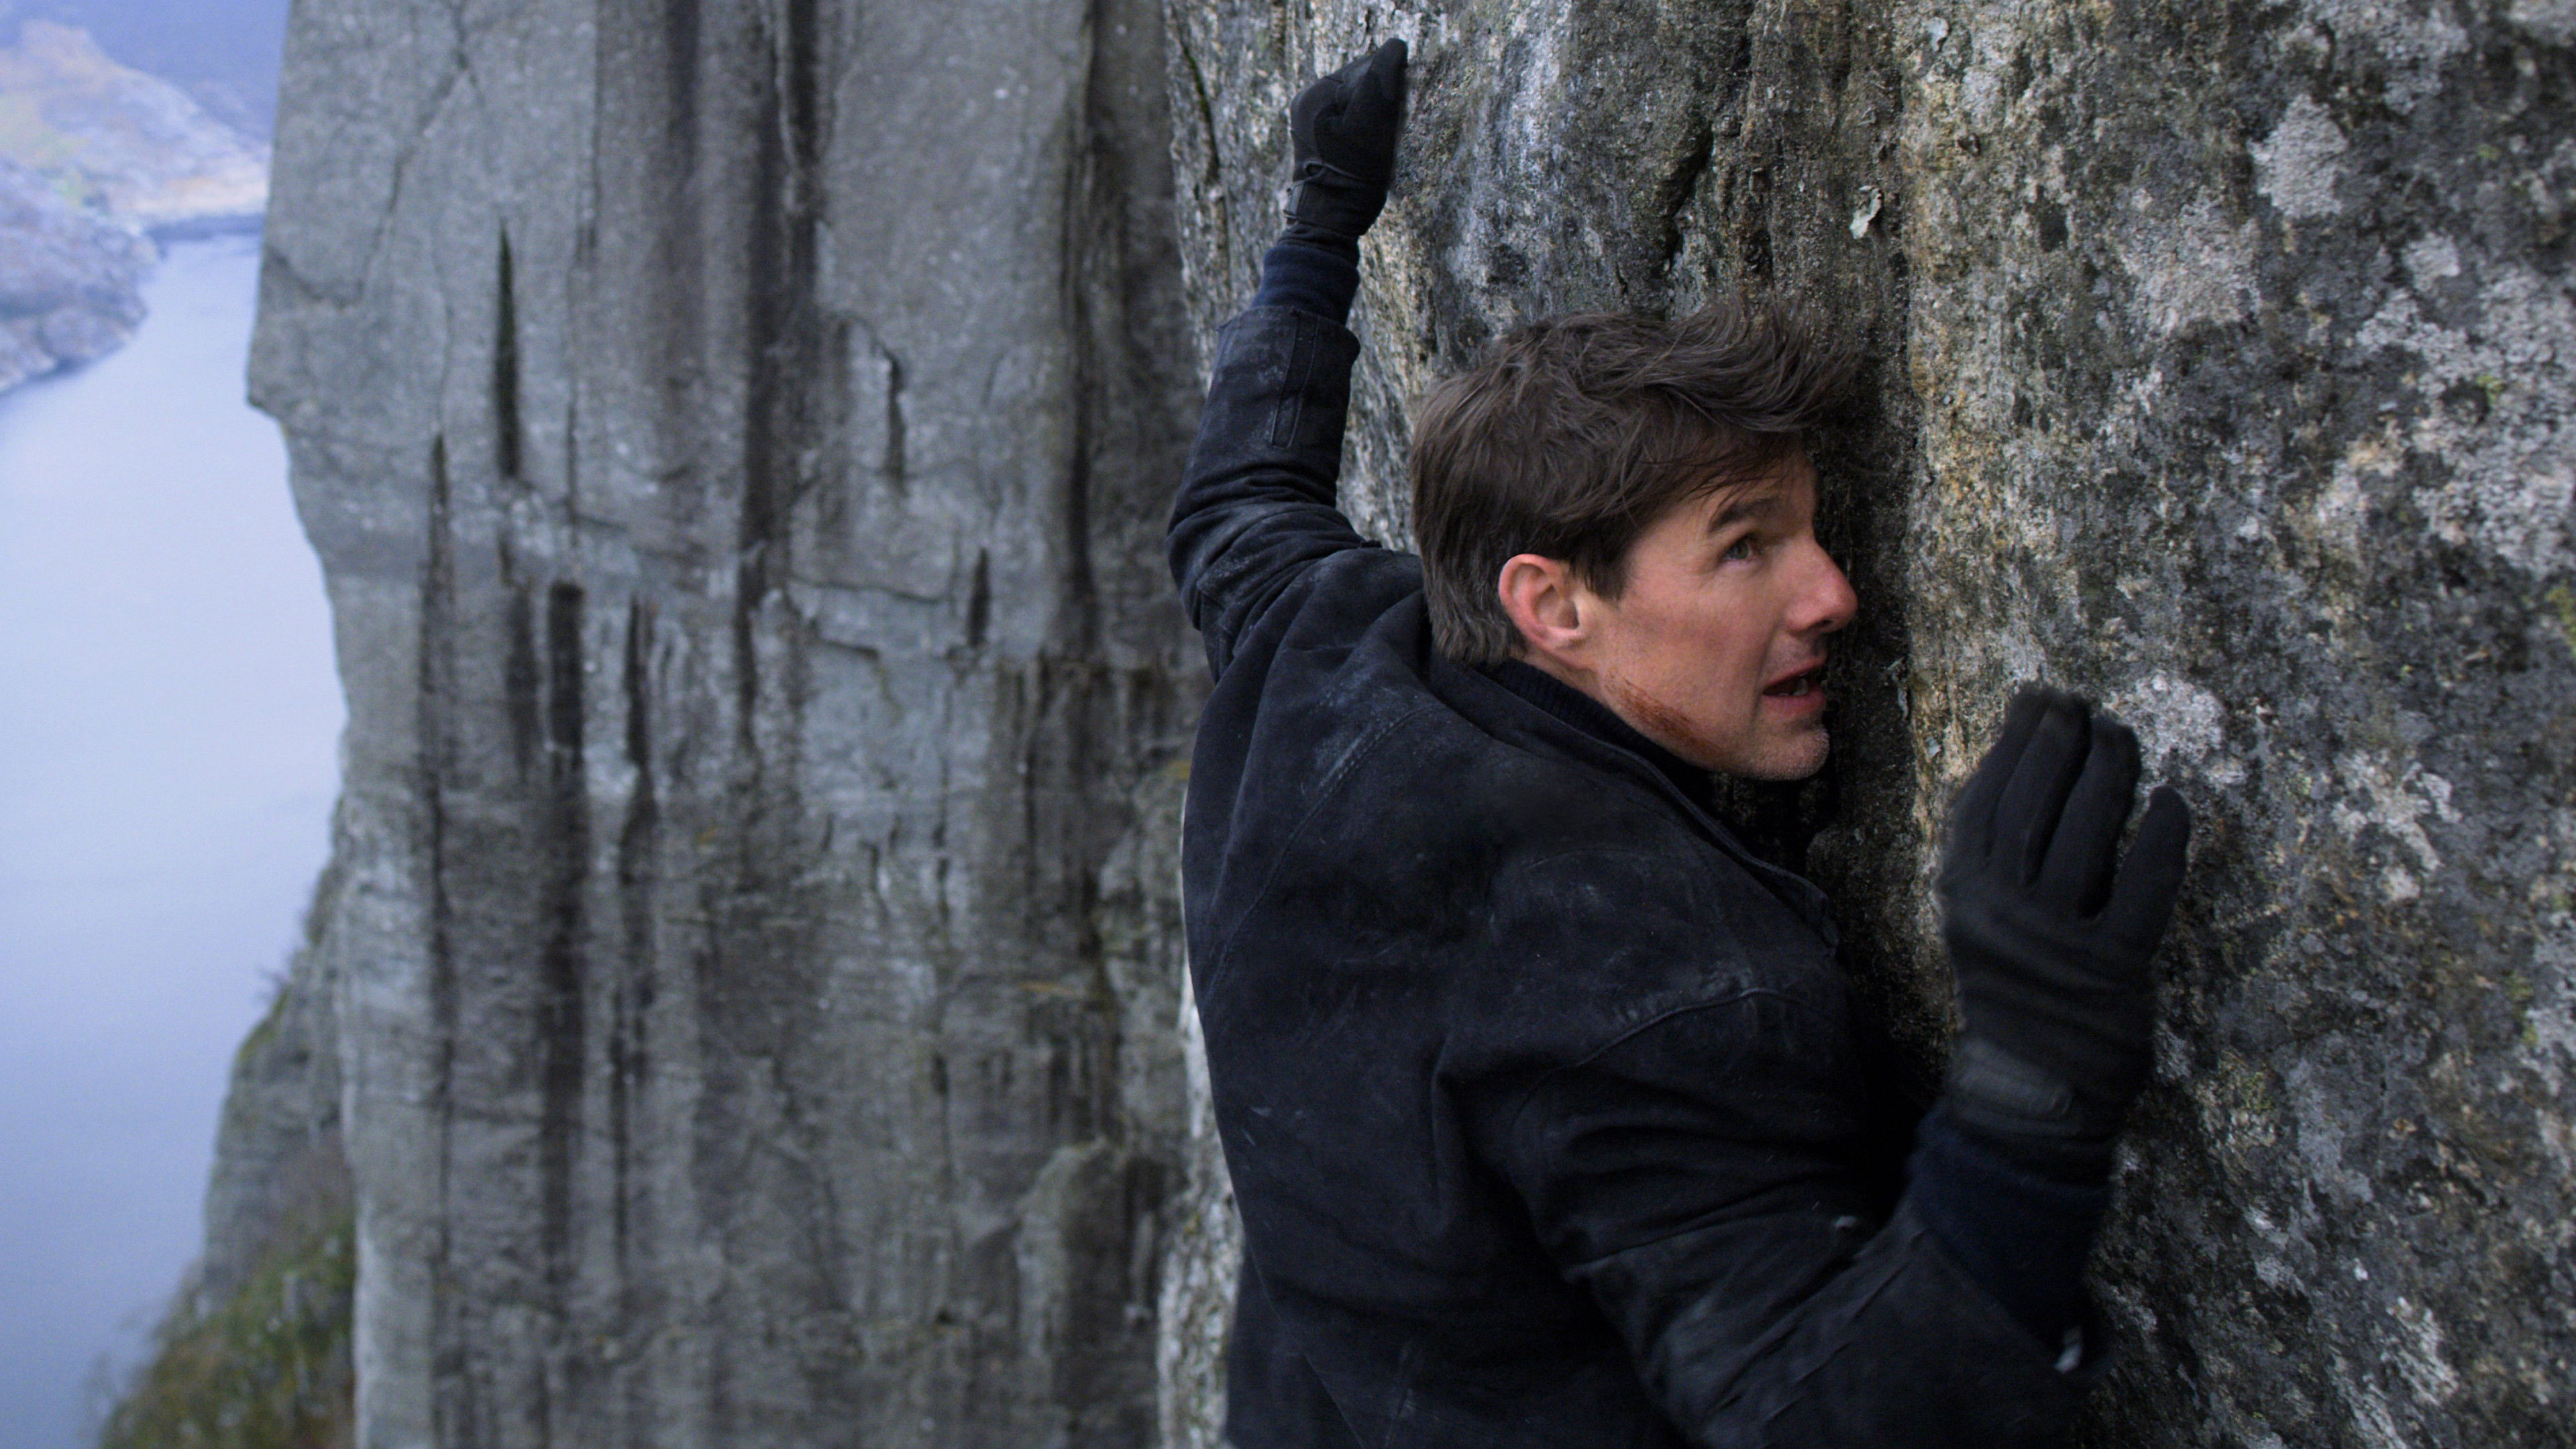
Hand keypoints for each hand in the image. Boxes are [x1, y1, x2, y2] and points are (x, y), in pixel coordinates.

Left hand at [1285, 38, 1407, 244]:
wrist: (1329, 222)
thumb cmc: (1352, 176)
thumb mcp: (1374, 124)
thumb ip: (1382, 80)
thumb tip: (1396, 46)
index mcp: (1315, 95)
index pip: (1366, 68)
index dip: (1390, 86)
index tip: (1397, 111)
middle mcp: (1306, 103)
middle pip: (1359, 84)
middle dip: (1379, 100)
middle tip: (1386, 132)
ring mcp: (1308, 123)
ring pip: (1355, 103)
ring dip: (1374, 116)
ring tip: (1376, 145)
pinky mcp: (1316, 140)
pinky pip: (1347, 122)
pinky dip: (1363, 130)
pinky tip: (1366, 151)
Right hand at [1938, 688, 2190, 1154]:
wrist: (2035, 1086)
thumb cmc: (2013, 986)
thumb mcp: (1979, 915)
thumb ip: (1993, 852)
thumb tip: (2022, 761)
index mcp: (1962, 892)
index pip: (1987, 795)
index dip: (2018, 739)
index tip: (2043, 700)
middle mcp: (2003, 910)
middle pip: (2038, 803)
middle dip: (2065, 741)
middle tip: (2088, 707)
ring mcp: (2058, 940)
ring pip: (2089, 833)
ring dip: (2111, 773)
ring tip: (2124, 738)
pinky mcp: (2114, 968)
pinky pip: (2145, 888)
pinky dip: (2163, 839)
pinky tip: (2173, 803)